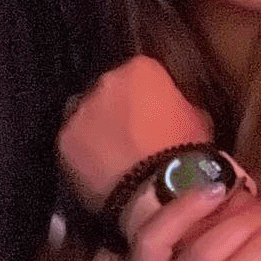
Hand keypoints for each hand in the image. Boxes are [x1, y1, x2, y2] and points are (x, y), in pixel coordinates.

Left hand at [58, 56, 213, 209]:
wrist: (156, 191)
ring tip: (113, 151)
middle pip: (110, 89)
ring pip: (87, 113)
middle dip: (119, 106)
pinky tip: (97, 167)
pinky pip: (74, 140)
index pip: (142, 72)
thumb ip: (177, 103)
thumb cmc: (183, 150)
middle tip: (132, 132)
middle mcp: (105, 82)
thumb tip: (169, 110)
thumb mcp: (197, 116)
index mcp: (141, 69)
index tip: (155, 112)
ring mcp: (81, 110)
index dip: (149, 93)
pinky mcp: (63, 140)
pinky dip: (83, 150)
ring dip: (97, 126)